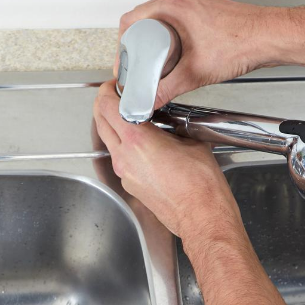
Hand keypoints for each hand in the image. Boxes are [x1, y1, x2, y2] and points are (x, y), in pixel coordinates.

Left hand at [92, 80, 242, 241]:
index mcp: (138, 140)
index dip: (109, 91)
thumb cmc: (201, 186)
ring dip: (115, 127)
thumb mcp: (191, 142)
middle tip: (118, 98)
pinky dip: (126, 147)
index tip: (117, 87)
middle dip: (106, 106)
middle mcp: (125, 157)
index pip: (108, 106)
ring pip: (109, 142)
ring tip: (134, 121)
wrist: (203, 217)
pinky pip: (121, 160)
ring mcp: (125, 174)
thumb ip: (172, 127)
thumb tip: (168, 122)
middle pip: (101, 122)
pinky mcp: (131, 186)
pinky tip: (145, 146)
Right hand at [117, 0, 284, 108]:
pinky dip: (172, 39)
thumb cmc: (242, 44)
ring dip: (155, 41)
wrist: (270, 38)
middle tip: (137, 66)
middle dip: (137, 45)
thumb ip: (168, 89)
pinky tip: (179, 56)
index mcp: (174, 7)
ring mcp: (197, 5)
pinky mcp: (208, 13)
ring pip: (163, 21)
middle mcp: (184, 1)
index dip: (122, 44)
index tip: (124, 62)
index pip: (132, 20)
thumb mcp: (195, 73)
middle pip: (145, 20)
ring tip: (156, 63)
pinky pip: (180, 23)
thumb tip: (150, 102)